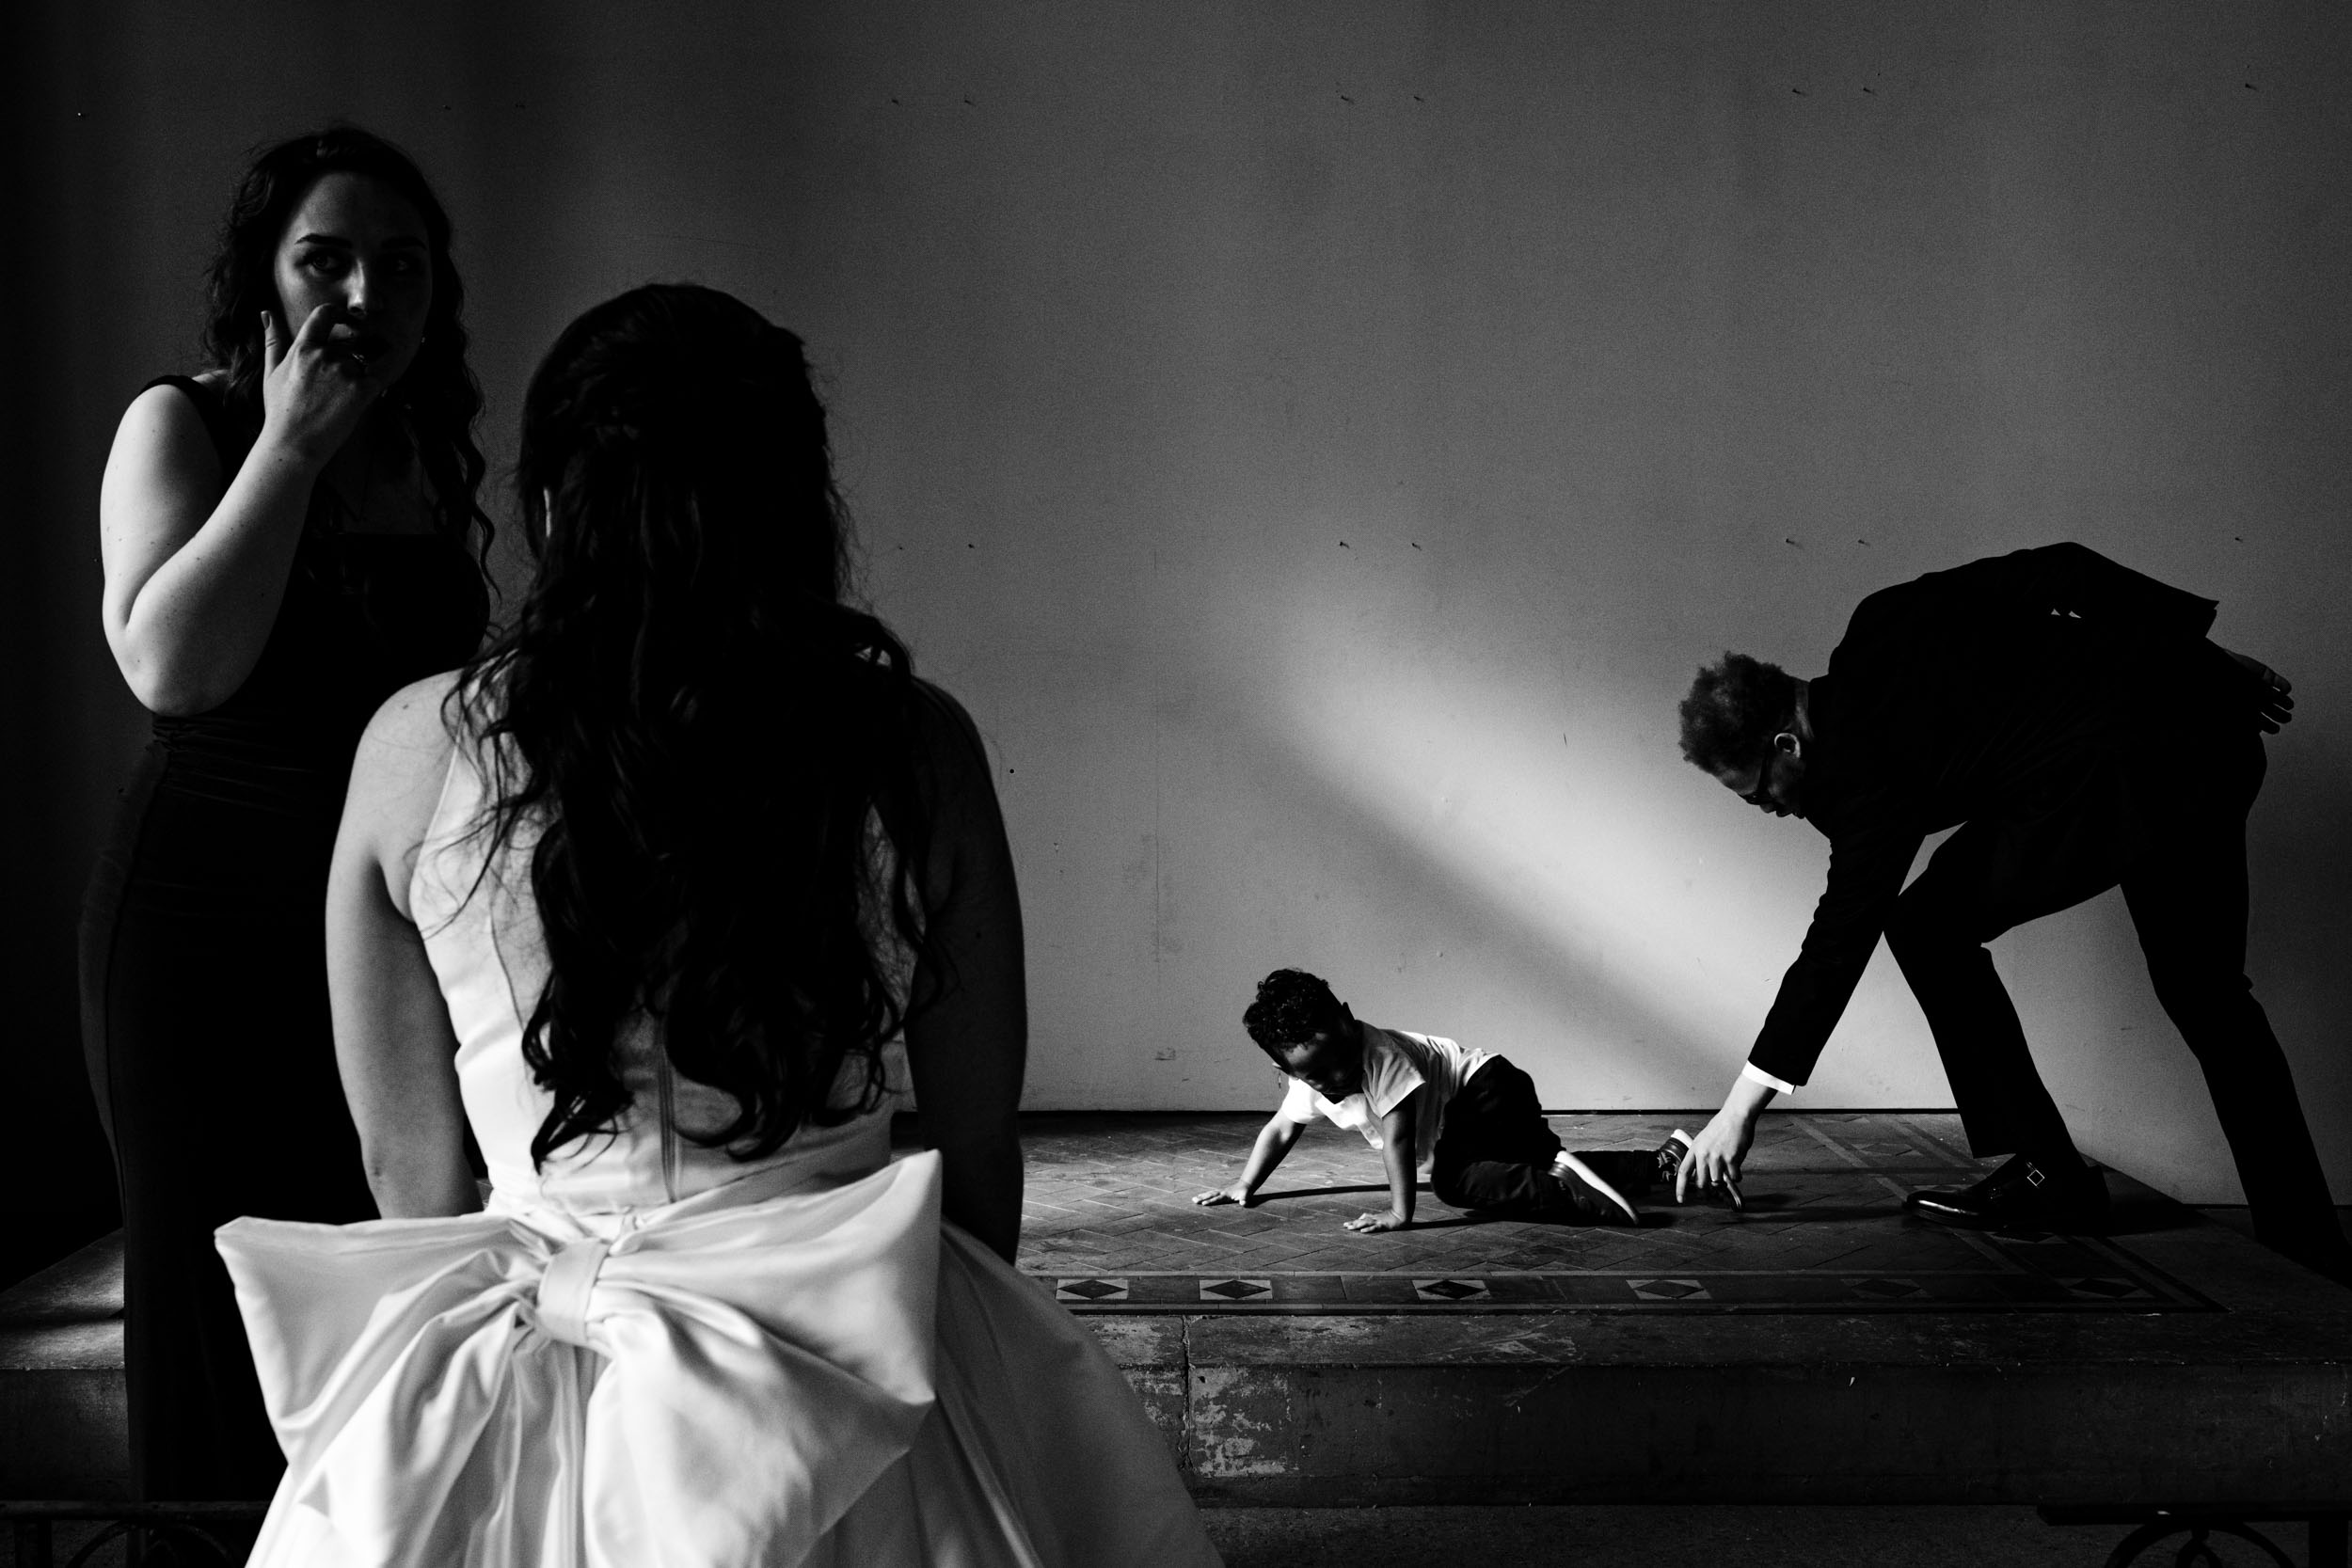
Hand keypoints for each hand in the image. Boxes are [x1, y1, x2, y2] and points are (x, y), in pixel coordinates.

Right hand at [259, 304, 386, 464]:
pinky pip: (379, 377)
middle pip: (347, 348)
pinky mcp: (361, 390)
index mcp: (302, 348)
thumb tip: (266, 313)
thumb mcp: (271, 372)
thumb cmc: (280, 411)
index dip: (339, 313)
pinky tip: (365, 395)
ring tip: (336, 402)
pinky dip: (376, 384)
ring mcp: (344, 372)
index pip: (324, 315)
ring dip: (356, 378)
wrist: (293, 444)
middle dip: (345, 363)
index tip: (348, 319)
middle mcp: (324, 355)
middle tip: (331, 390)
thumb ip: (272, 340)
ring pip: (360, 365)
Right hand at [1191, 1183, 1251, 1206]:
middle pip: (1210, 1195)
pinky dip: (1205, 1195)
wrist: (1245, 1185)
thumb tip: (1243, 1203)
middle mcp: (1222, 1192)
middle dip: (1202, 1198)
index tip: (1203, 1204)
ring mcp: (1221, 1192)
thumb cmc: (1246, 1192)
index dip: (1210, 1201)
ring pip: (1209, 1194)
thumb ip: (1245, 1200)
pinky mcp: (1221, 1192)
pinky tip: (1200, 1196)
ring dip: (1201, 1196)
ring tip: (1193, 1199)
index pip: (1217, 1199)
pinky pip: (1211, 1193)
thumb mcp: (1247, 1196)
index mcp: (1227, 1195)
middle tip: (1193, 1200)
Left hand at [1344, 1209, 1408, 1231]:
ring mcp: (1378, 1221)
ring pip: (1366, 1223)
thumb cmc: (1393, 1216)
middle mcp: (1375, 1219)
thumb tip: (1362, 1215)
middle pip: (1362, 1221)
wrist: (1402, 1214)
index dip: (1354, 1221)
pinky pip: (1374, 1228)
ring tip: (1350, 1228)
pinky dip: (1368, 1229)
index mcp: (1374, 1217)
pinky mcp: (1383, 1225)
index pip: (1362, 1219)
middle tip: (1344, 1226)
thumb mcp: (1381, 1216)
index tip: (1346, 1224)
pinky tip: (1362, 1231)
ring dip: (1357, 1225)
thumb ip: (1372, 1216)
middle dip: (1353, 1223)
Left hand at [1675, 1107, 1751, 1208]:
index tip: (1681, 1200)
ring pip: (1717, 1183)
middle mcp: (1704, 1155)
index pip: (1683, 1172)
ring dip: (1724, 1184)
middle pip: (1701, 1183)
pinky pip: (1734, 1177)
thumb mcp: (1704, 1140)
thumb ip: (1701, 1156)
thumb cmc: (1721, 1128)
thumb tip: (1702, 1175)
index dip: (1681, 1188)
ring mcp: (1717, 1157)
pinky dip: (1737, 1176)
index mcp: (1695, 1149)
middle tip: (1712, 1194)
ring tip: (1727, 1175)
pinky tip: (1737, 1167)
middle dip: (1706, 1193)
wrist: (1736, 1116)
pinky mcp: (1732, 1159)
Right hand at [2223, 649, 2293, 732]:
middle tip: (2286, 718)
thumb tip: (2252, 734)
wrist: (2218, 669)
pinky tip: (2284, 691)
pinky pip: (2279, 682)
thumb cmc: (2220, 691)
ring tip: (2288, 705)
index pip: (2261, 721)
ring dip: (2285, 702)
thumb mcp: (2233, 713)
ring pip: (2278, 697)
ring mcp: (2261, 686)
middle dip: (2280, 716)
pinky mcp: (2265, 674)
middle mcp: (2254, 698)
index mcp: (2246, 709)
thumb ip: (2244, 725)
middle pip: (2272, 710)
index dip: (2269, 726)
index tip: (2275, 729)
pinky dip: (2285, 686)